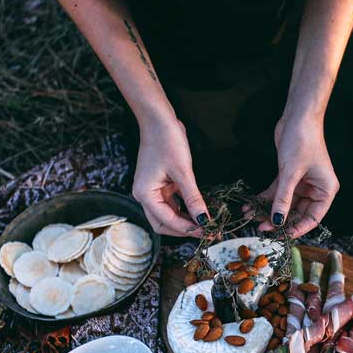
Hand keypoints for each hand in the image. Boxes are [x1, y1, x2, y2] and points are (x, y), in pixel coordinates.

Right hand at [132, 117, 208, 236]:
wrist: (159, 120)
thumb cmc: (167, 141)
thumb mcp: (183, 172)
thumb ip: (193, 198)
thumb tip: (204, 220)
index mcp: (145, 194)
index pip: (166, 221)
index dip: (187, 229)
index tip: (207, 231)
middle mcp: (145, 195)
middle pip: (164, 224)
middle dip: (184, 230)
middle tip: (207, 232)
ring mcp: (152, 190)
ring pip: (169, 215)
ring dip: (186, 221)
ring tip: (207, 223)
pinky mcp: (161, 184)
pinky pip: (173, 203)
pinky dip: (185, 209)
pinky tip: (200, 210)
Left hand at [249, 114, 338, 237]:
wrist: (298, 116)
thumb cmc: (303, 141)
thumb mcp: (291, 173)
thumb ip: (283, 199)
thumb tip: (277, 220)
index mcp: (326, 191)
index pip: (313, 218)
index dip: (297, 228)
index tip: (281, 235)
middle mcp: (316, 189)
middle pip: (296, 212)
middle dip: (278, 220)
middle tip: (260, 227)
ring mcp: (302, 183)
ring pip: (284, 203)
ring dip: (267, 210)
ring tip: (251, 217)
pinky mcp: (289, 176)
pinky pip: (277, 192)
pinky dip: (264, 198)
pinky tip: (251, 204)